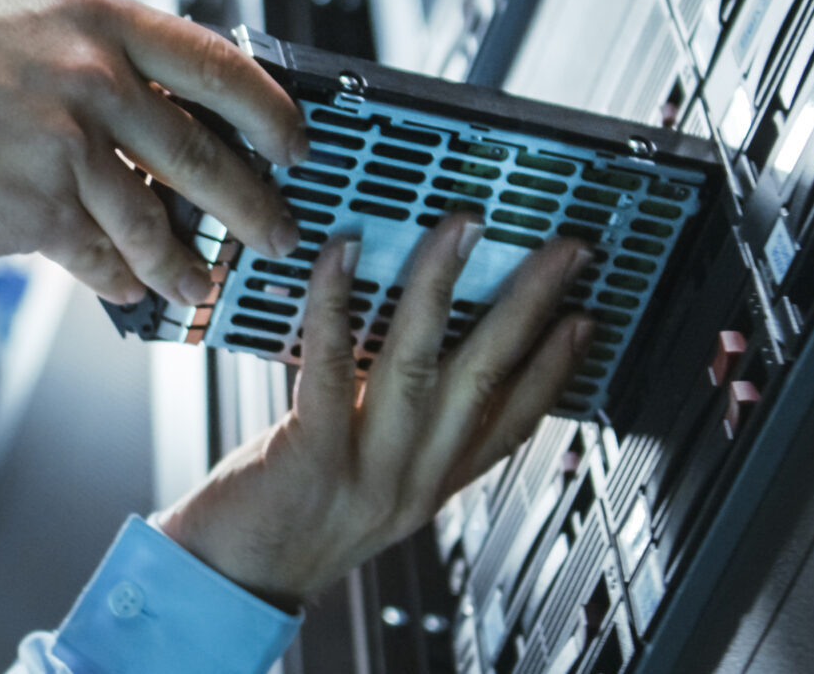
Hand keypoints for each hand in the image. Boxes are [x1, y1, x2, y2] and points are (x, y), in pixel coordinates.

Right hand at [0, 0, 309, 303]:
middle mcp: (97, 81)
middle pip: (204, 156)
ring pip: (156, 223)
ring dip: (187, 265)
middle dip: (253, 207)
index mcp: (106, 24)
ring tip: (202, 285)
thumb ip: (115, 58)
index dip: (271, 113)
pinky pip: (100, 258)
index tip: (297, 146)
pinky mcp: (39, 208)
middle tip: (279, 235)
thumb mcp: (45, 23)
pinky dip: (121, 281)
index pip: (220, 67)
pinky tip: (131, 292)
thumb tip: (184, 110)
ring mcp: (70, 148)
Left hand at [155, 215, 595, 609]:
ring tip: (464, 230)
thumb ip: (399, 429)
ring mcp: (368, 470)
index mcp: (432, 484)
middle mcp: (413, 480)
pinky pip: (331, 367)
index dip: (556, 367)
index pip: (514, 422)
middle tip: (562, 252)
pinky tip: (344, 255)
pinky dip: (338, 304)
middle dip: (530, 307)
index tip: (586, 317)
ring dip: (444, 287)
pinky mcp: (312, 457)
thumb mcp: (369, 486)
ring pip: (421, 365)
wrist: (228, 583)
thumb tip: (417, 344)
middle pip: (486, 380)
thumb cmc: (286, 522)